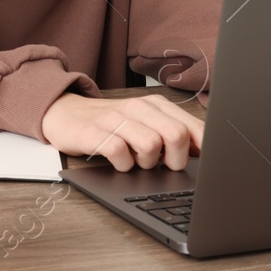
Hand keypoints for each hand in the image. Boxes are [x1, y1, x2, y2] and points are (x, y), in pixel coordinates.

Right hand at [40, 93, 203, 171]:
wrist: (65, 114)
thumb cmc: (111, 124)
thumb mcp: (145, 123)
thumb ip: (174, 133)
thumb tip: (204, 152)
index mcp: (157, 106)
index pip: (193, 126)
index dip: (203, 149)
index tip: (204, 163)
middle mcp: (139, 108)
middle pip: (176, 135)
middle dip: (175, 159)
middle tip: (162, 165)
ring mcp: (116, 119)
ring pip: (151, 145)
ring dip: (147, 163)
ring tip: (136, 161)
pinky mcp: (95, 133)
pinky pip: (120, 153)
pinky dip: (123, 165)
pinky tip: (119, 162)